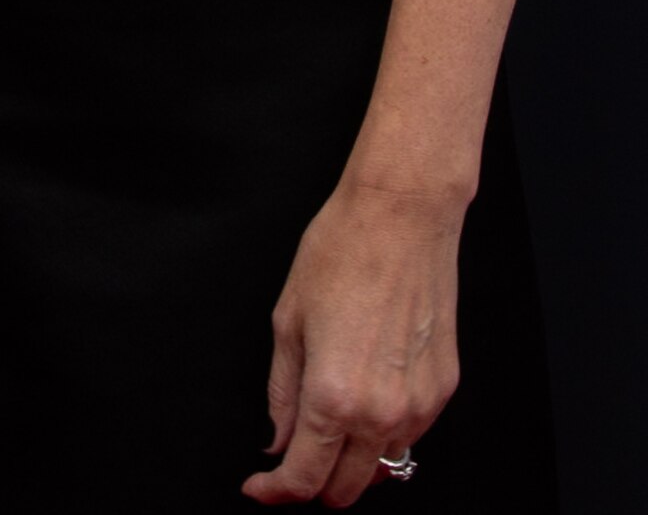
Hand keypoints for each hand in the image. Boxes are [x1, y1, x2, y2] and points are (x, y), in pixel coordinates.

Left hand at [242, 181, 461, 503]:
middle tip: (290, 461)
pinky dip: (383, 435)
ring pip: (382, 469)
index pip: (304, 478)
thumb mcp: (288, 320)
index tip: (260, 487)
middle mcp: (381, 412)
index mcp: (333, 396)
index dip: (275, 491)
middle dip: (313, 485)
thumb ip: (281, 391)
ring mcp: (418, 406)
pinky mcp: (443, 390)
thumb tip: (278, 438)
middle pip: (346, 491)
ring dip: (352, 463)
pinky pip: (410, 436)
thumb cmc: (342, 252)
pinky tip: (366, 400)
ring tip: (328, 427)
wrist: (402, 217)